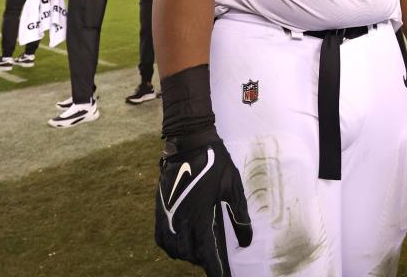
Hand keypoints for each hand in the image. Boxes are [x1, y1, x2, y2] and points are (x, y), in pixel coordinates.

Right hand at [155, 132, 252, 275]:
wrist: (189, 144)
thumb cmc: (216, 164)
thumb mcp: (233, 188)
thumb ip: (239, 217)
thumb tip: (246, 241)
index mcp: (201, 216)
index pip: (207, 254)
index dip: (215, 269)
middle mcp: (182, 220)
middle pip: (190, 254)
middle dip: (203, 260)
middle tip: (215, 258)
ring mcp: (168, 215)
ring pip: (174, 249)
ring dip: (188, 255)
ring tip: (201, 251)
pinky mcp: (160, 209)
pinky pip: (161, 238)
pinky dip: (171, 247)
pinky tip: (180, 245)